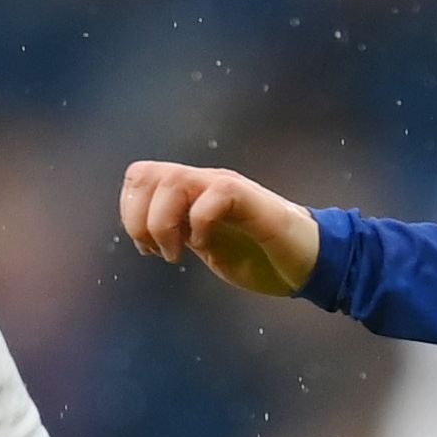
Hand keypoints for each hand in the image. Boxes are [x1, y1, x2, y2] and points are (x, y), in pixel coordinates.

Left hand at [118, 161, 321, 297]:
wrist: (306, 262)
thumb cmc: (259, 257)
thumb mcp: (204, 244)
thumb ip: (178, 232)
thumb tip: (144, 235)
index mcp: (191, 191)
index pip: (139, 176)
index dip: (130, 213)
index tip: (148, 249)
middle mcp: (204, 182)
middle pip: (146, 173)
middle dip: (138, 219)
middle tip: (158, 251)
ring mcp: (226, 188)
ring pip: (173, 180)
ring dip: (163, 222)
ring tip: (178, 252)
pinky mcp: (250, 200)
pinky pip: (214, 195)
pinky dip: (199, 224)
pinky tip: (205, 245)